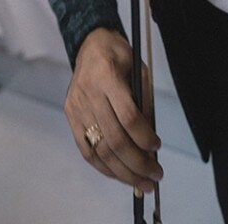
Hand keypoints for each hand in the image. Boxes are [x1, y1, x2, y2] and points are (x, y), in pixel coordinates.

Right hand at [64, 27, 162, 194]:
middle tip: (155, 176)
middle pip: (114, 139)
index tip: (158, 146)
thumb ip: (144, 103)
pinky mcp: (70, 116)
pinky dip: (104, 167)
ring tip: (141, 183)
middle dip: (138, 163)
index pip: (128, 116)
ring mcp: (77, 106)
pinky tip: (119, 174)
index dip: (144, 137)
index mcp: (107, 76)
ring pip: (100, 150)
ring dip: (123, 172)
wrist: (89, 45)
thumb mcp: (139, 69)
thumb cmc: (118, 56)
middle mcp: (89, 93)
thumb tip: (150, 143)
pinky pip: (86, 150)